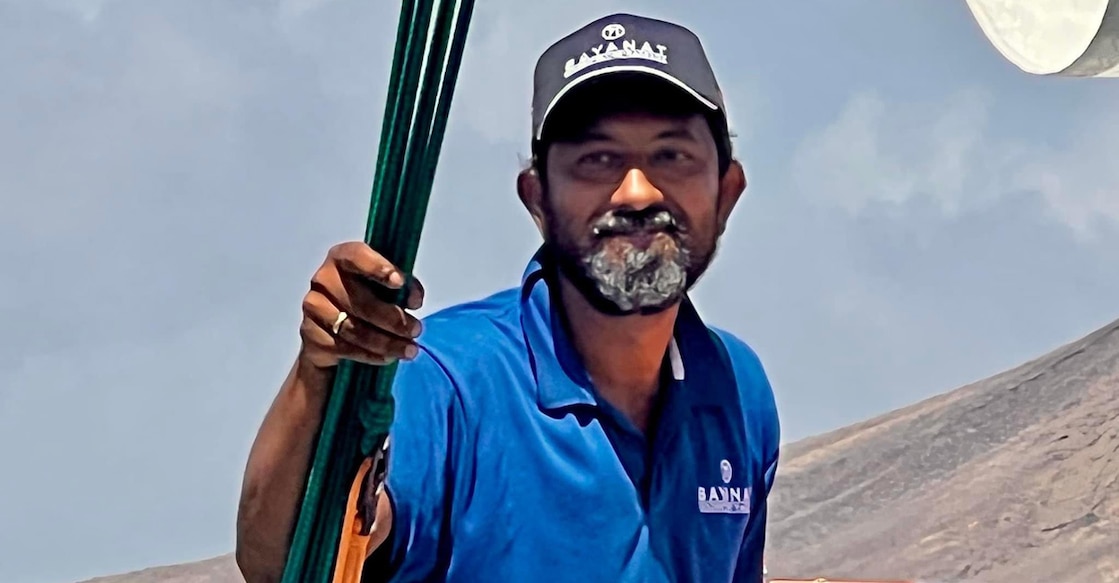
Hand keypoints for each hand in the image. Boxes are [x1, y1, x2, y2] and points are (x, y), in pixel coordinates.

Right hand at [299, 241, 424, 369]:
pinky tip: (388, 357)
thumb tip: (413, 299)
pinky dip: (370, 355)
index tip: (400, 282)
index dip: (378, 267)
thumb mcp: (386, 287)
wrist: (332, 332)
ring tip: (409, 349)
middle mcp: (323, 279)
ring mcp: (313, 307)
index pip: (356, 256)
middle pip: (361, 302)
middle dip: (394, 319)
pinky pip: (344, 348)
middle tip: (416, 330)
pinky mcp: (311, 334)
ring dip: (387, 342)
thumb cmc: (365, 300)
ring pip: (354, 329)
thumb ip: (403, 286)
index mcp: (341, 258)